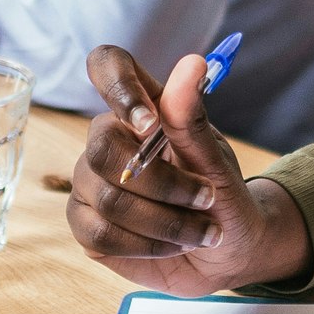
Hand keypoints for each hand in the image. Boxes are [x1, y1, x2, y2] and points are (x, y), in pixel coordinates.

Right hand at [66, 44, 310, 294]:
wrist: (228, 250)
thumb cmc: (224, 195)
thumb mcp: (216, 160)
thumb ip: (193, 118)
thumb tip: (192, 63)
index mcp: (143, 108)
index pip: (107, 66)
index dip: (119, 87)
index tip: (150, 124)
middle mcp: (109, 139)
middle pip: (102, 148)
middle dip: (162, 184)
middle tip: (206, 199)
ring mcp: (90, 182)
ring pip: (109, 199)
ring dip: (166, 222)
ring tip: (201, 231)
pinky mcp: (86, 224)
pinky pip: (100, 234)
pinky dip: (147, 246)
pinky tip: (174, 246)